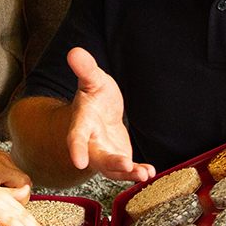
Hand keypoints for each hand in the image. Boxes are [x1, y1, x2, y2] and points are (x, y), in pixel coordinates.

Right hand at [65, 47, 155, 182]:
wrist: (101, 112)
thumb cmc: (95, 96)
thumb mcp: (93, 80)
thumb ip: (86, 69)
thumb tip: (75, 51)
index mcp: (82, 123)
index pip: (76, 136)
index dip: (76, 148)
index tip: (78, 161)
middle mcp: (91, 143)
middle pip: (97, 158)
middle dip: (111, 163)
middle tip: (125, 165)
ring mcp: (104, 154)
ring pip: (112, 169)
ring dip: (127, 173)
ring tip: (144, 174)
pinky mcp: (118, 160)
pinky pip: (126, 170)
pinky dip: (136, 172)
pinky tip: (150, 173)